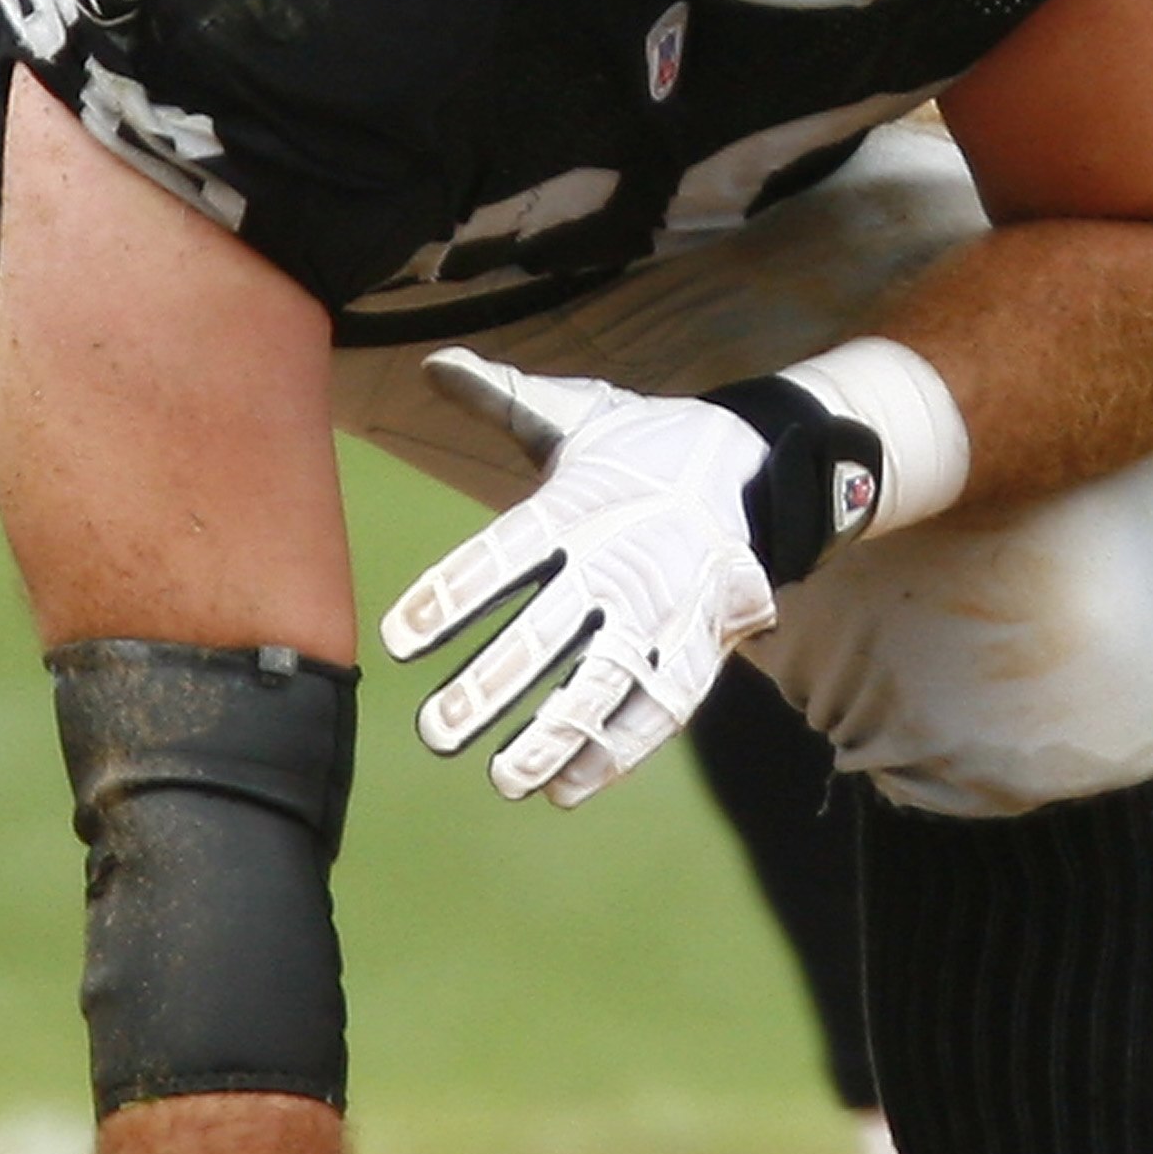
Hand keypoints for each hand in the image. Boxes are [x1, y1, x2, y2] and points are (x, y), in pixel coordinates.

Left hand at [378, 348, 777, 804]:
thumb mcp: (576, 415)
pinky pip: (656, 709)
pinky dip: (615, 753)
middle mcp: (615, 563)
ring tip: (502, 778)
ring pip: (602, 683)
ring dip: (551, 735)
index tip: (398, 637)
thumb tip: (435, 364)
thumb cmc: (641, 446)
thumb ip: (502, 400)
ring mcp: (660, 610)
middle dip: (490, 686)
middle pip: (546, 633)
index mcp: (576, 505)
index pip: (502, 555)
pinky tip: (567, 790)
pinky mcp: (698, 647)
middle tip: (435, 731)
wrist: (754, 464)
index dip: (451, 595)